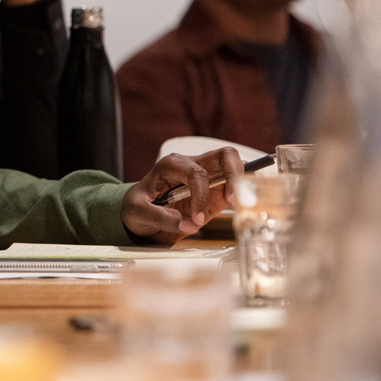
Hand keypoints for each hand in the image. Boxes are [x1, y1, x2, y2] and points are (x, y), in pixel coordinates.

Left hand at [120, 147, 243, 243]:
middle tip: (235, 198)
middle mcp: (191, 165)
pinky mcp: (215, 193)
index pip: (196, 173)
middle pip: (225, 155)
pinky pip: (236, 186)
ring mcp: (207, 177)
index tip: (197, 220)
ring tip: (240, 205)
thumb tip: (190, 224)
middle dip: (235, 173)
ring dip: (243, 184)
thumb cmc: (137, 207)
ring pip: (235, 166)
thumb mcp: (138, 213)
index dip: (201, 196)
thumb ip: (162, 218)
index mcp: (171, 165)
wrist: (139, 214)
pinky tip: (241, 207)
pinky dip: (244, 193)